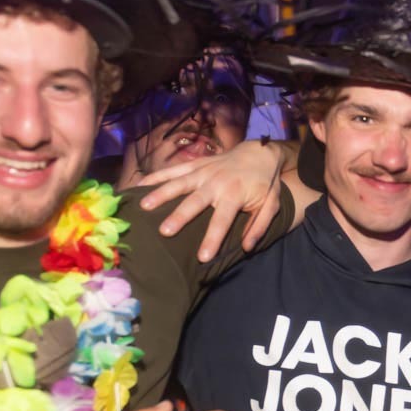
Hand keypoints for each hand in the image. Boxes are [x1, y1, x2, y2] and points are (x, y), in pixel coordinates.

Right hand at [136, 139, 284, 260]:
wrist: (261, 152)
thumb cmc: (265, 183)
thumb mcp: (272, 205)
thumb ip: (260, 226)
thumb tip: (246, 248)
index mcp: (235, 194)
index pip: (222, 220)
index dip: (212, 239)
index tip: (202, 258)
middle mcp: (216, 182)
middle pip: (195, 201)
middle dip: (180, 216)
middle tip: (164, 232)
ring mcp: (203, 171)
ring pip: (179, 183)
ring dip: (161, 194)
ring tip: (144, 206)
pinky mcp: (195, 164)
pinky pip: (173, 169)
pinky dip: (156, 176)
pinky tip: (139, 185)